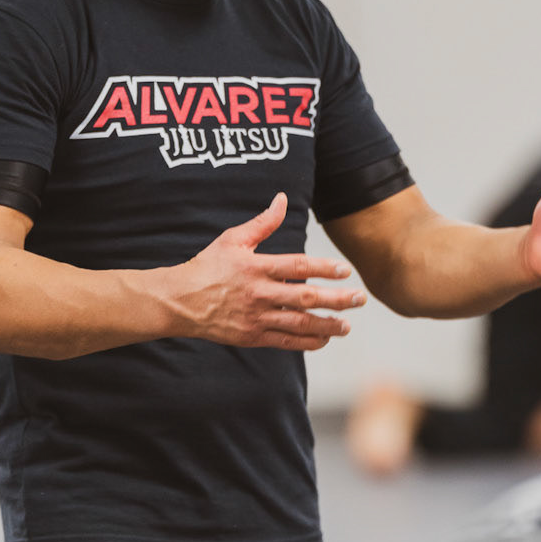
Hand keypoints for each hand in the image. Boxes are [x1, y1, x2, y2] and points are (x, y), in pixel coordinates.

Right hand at [169, 194, 365, 349]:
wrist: (180, 301)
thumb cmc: (207, 266)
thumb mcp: (232, 239)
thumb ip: (262, 223)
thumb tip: (282, 199)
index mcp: (256, 267)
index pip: (297, 266)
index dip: (323, 268)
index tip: (345, 270)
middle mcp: (258, 294)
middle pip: (305, 297)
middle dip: (337, 299)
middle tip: (360, 299)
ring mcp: (256, 317)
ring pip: (299, 324)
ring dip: (327, 325)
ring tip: (347, 325)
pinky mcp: (252, 336)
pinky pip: (285, 342)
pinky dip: (307, 342)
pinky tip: (325, 338)